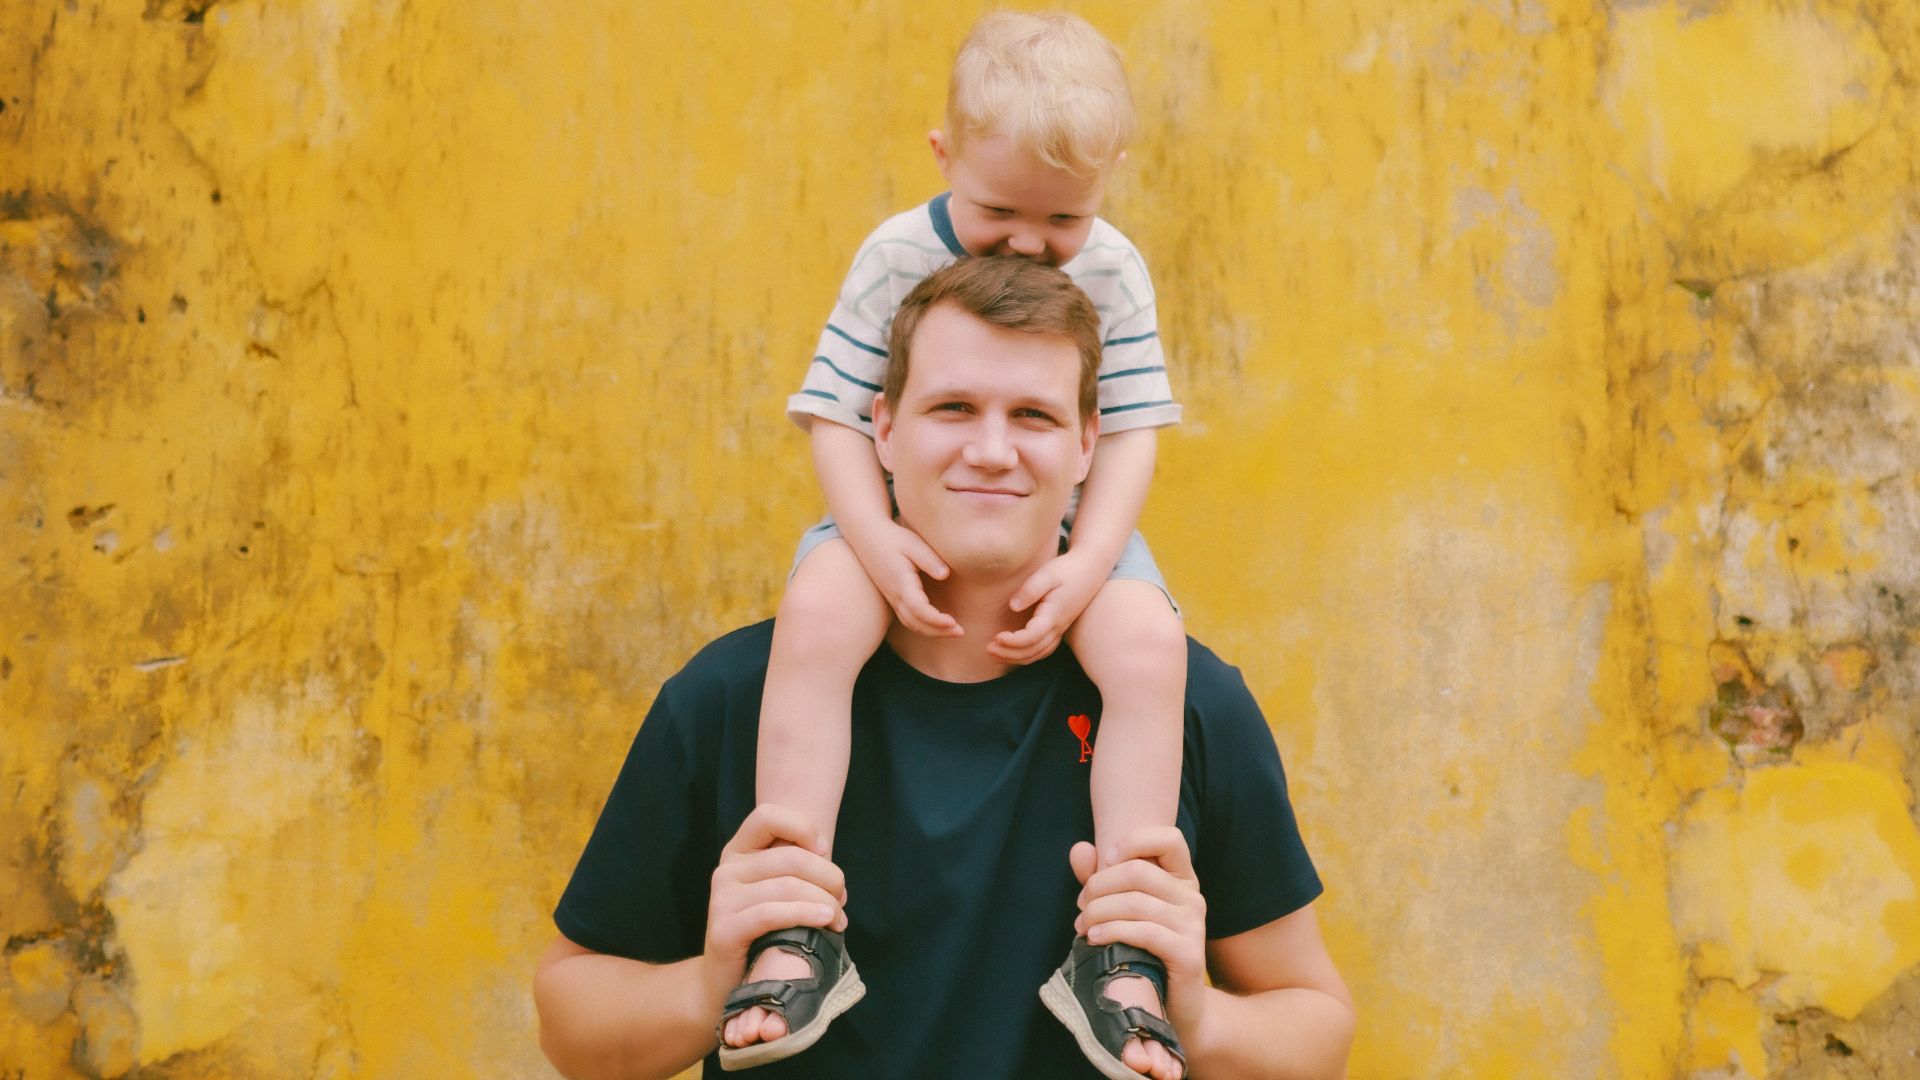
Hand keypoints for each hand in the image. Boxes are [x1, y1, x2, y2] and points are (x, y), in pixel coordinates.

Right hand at [703, 805, 848, 1002]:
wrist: (726, 982)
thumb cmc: (764, 932)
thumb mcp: (777, 891)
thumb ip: (797, 871)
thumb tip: (832, 868)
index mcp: (739, 851)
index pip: (768, 816)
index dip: (802, 827)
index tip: (824, 850)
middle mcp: (727, 870)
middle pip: (790, 857)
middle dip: (828, 877)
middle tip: (842, 899)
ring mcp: (722, 899)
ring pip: (787, 886)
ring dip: (825, 902)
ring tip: (838, 919)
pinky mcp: (724, 929)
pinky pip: (772, 914)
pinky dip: (805, 914)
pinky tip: (825, 921)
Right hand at [847, 520, 960, 638]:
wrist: (867, 536)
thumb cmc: (893, 538)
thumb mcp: (913, 543)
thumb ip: (929, 559)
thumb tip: (945, 575)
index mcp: (901, 583)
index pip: (919, 609)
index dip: (936, 620)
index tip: (954, 623)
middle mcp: (895, 595)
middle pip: (916, 623)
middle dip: (938, 631)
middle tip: (961, 632)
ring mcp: (892, 598)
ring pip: (911, 623)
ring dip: (932, 631)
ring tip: (953, 631)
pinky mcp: (893, 597)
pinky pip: (907, 618)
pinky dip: (923, 626)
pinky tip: (937, 625)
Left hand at [990, 550, 1105, 663]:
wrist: (1091, 569)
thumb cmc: (1067, 569)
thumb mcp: (1048, 574)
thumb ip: (1030, 589)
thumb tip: (1013, 606)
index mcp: (1054, 614)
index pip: (1032, 637)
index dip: (1013, 641)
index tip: (996, 637)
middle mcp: (1058, 627)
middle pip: (1033, 651)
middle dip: (1009, 653)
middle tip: (987, 648)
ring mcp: (1059, 630)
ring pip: (1038, 654)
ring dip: (1015, 657)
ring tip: (993, 653)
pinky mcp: (1058, 628)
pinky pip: (1042, 650)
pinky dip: (1026, 655)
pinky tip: (1011, 652)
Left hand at [1070, 830, 1209, 1062]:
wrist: (1172, 1005)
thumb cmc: (1143, 951)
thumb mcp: (1121, 909)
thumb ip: (1101, 878)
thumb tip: (1079, 848)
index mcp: (1182, 879)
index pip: (1169, 838)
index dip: (1134, 840)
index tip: (1105, 859)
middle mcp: (1192, 897)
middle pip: (1139, 871)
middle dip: (1099, 885)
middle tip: (1081, 906)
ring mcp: (1194, 926)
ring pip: (1137, 902)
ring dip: (1099, 911)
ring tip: (1082, 926)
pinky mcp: (1189, 954)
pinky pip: (1145, 932)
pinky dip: (1112, 931)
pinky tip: (1094, 938)